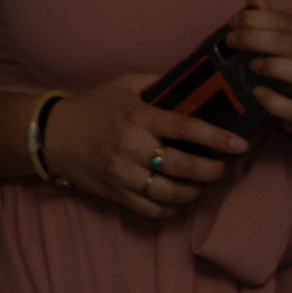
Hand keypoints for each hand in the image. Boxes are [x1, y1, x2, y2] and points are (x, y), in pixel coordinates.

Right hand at [45, 76, 243, 219]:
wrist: (51, 134)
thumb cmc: (92, 107)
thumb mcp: (124, 85)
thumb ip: (159, 83)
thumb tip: (197, 83)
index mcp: (138, 117)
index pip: (187, 128)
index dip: (218, 138)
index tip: (240, 145)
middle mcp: (132, 147)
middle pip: (186, 167)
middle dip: (213, 171)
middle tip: (220, 167)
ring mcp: (122, 174)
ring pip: (172, 194)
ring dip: (194, 192)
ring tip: (199, 184)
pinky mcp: (114, 193)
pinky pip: (152, 210)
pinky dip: (171, 208)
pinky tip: (175, 199)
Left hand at [226, 0, 291, 141]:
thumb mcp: (285, 40)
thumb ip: (269, 18)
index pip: (286, 21)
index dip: (256, 19)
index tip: (232, 22)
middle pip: (289, 44)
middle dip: (255, 39)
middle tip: (231, 41)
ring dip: (273, 66)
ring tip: (251, 66)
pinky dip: (274, 101)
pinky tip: (257, 92)